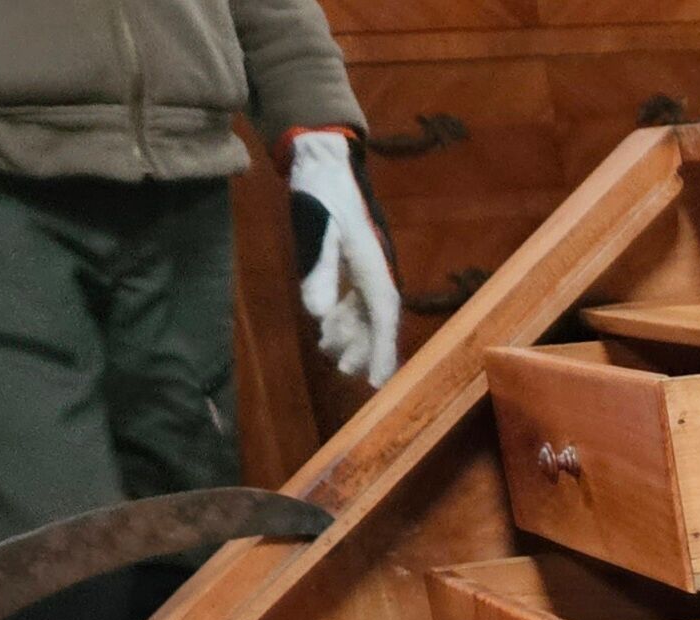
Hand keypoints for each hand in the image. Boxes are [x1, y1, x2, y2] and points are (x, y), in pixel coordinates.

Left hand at [286, 130, 400, 387]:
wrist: (324, 157)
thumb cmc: (321, 191)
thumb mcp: (317, 230)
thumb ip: (319, 271)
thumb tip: (318, 316)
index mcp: (374, 266)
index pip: (383, 319)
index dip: (382, 352)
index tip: (378, 382)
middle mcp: (377, 269)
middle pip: (376, 321)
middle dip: (364, 349)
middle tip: (345, 372)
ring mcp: (368, 264)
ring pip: (366, 311)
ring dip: (352, 334)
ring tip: (329, 352)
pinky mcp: (356, 258)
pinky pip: (357, 296)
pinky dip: (345, 315)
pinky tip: (327, 326)